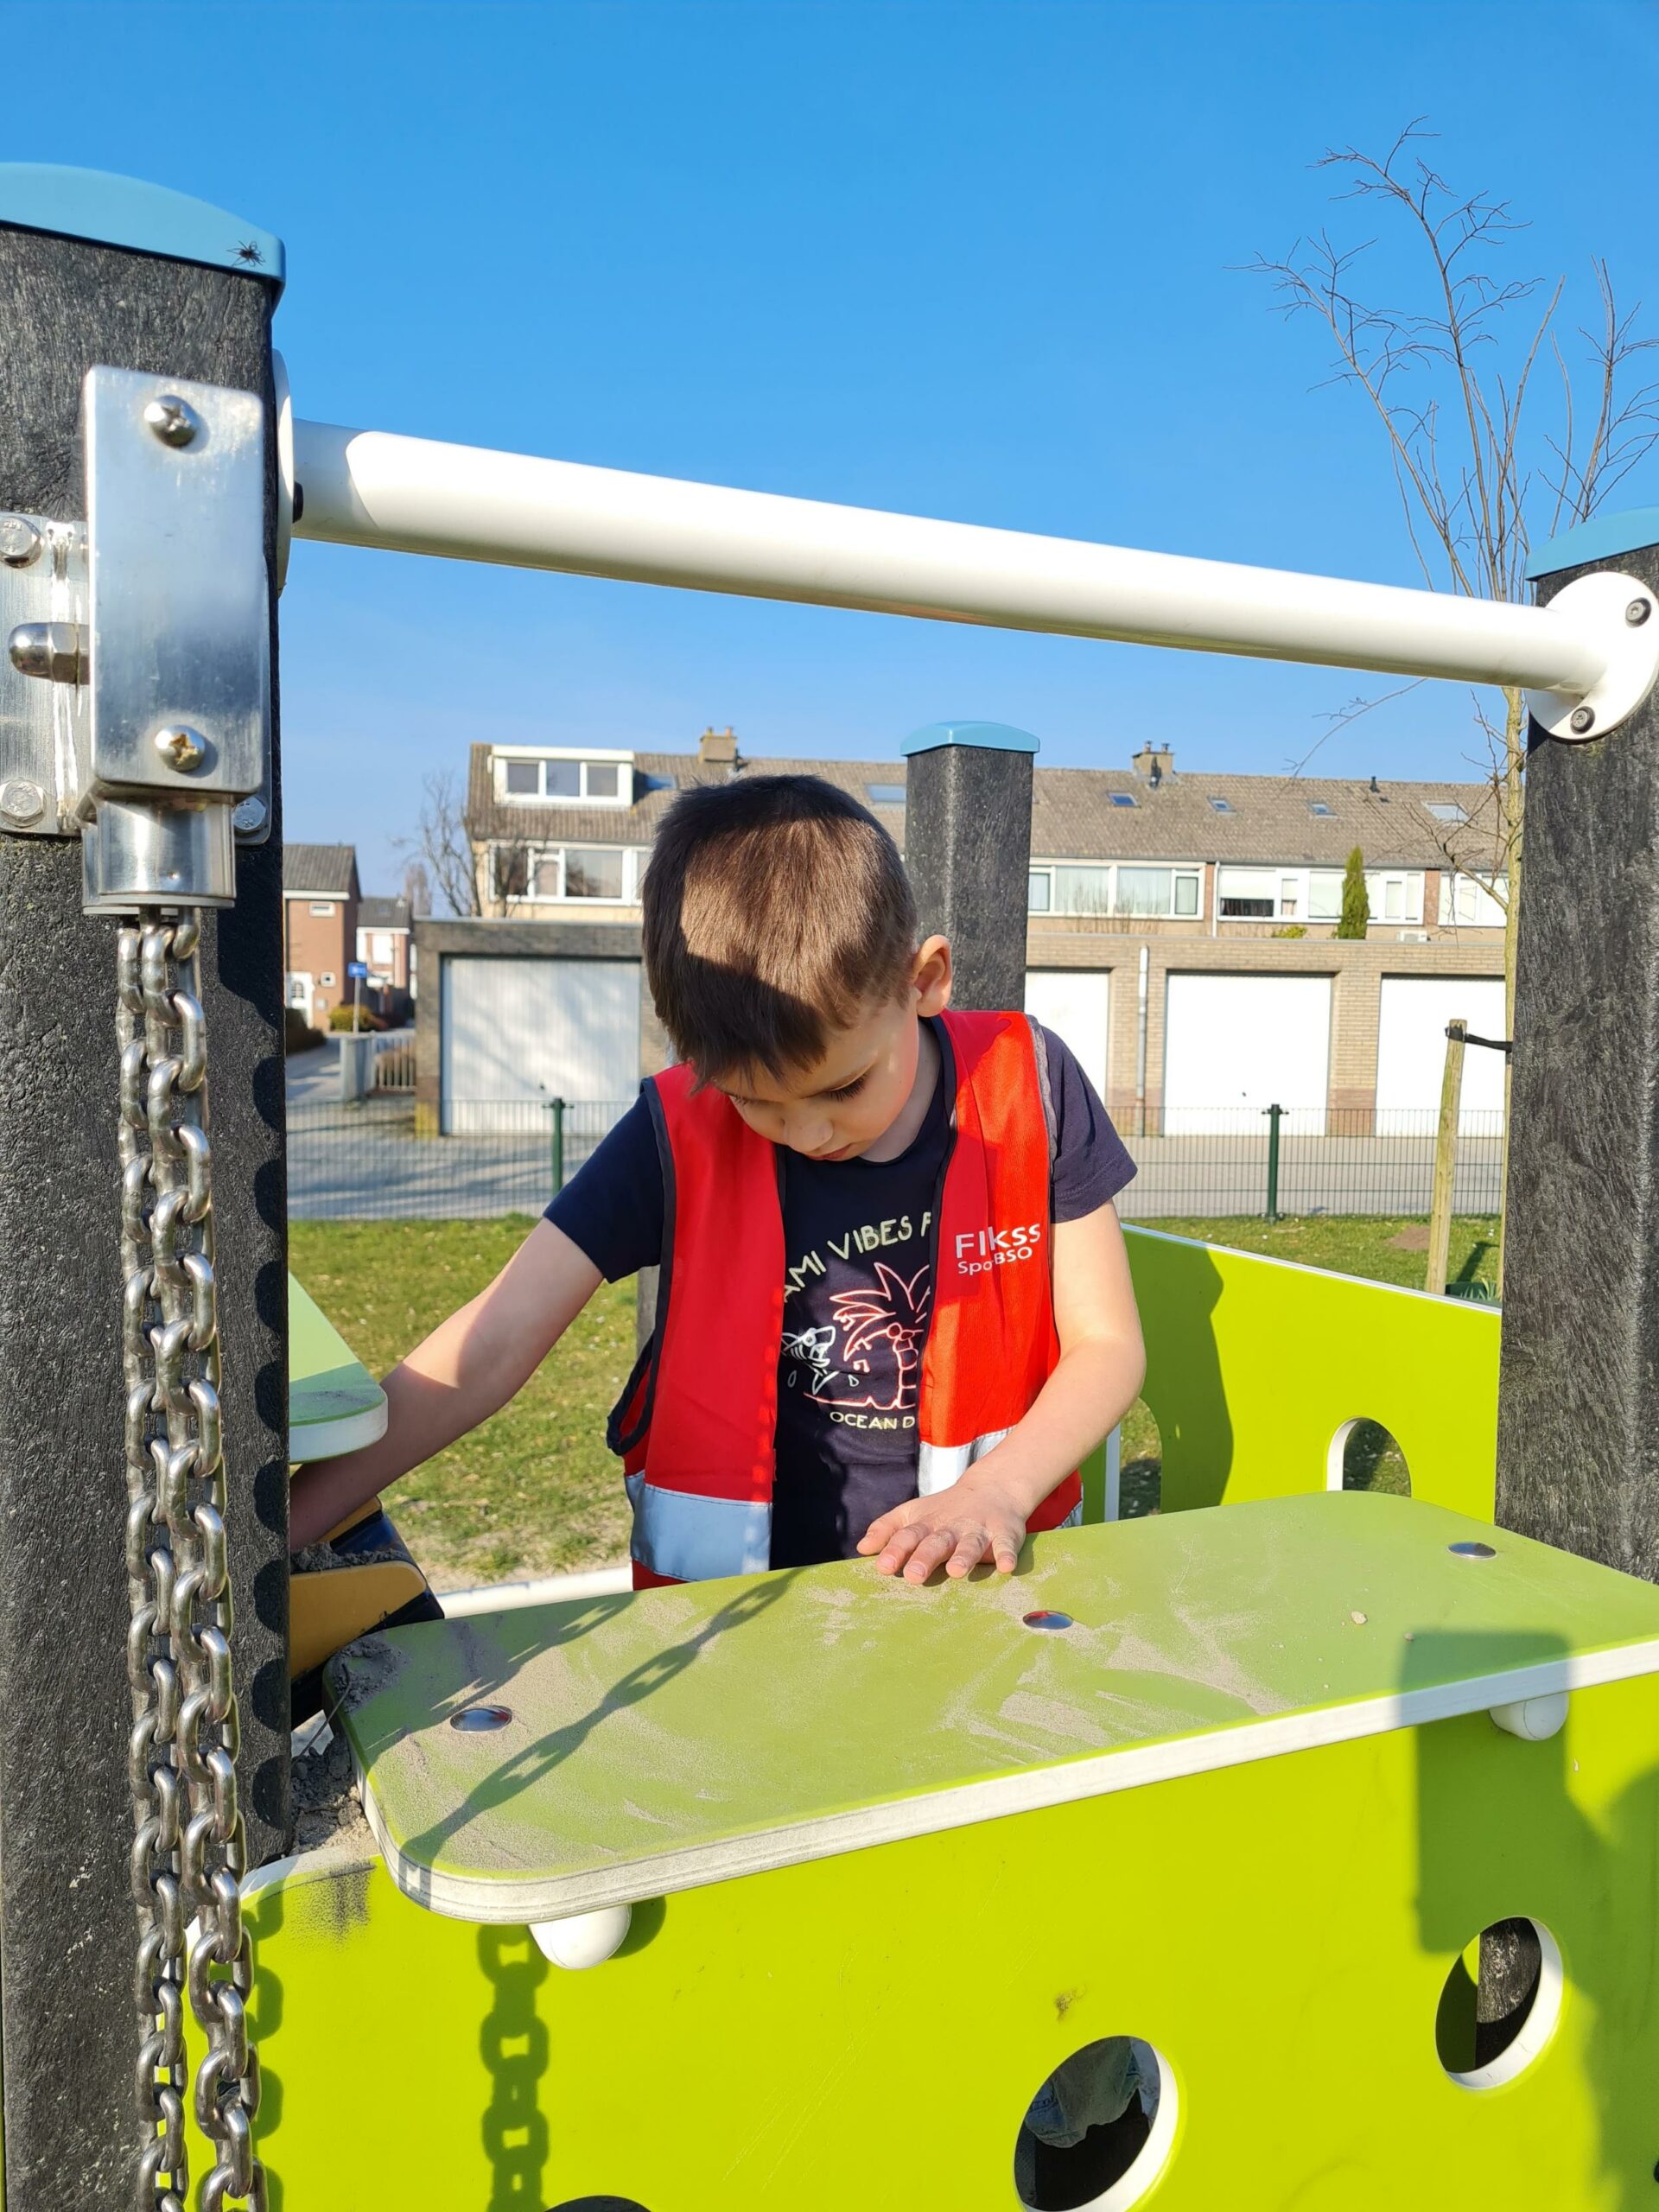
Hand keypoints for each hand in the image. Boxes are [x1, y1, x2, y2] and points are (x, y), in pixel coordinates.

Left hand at [856, 1474, 1027, 1582]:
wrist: (992, 1487)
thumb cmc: (944, 1510)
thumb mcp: (913, 1514)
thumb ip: (887, 1530)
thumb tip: (862, 1548)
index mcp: (926, 1524)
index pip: (907, 1536)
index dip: (895, 1550)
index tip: (883, 1566)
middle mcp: (951, 1527)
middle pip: (936, 1542)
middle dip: (925, 1557)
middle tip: (913, 1575)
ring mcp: (978, 1530)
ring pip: (970, 1543)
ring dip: (964, 1556)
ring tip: (956, 1571)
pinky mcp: (1004, 1533)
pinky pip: (1006, 1545)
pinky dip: (1006, 1555)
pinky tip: (1007, 1567)